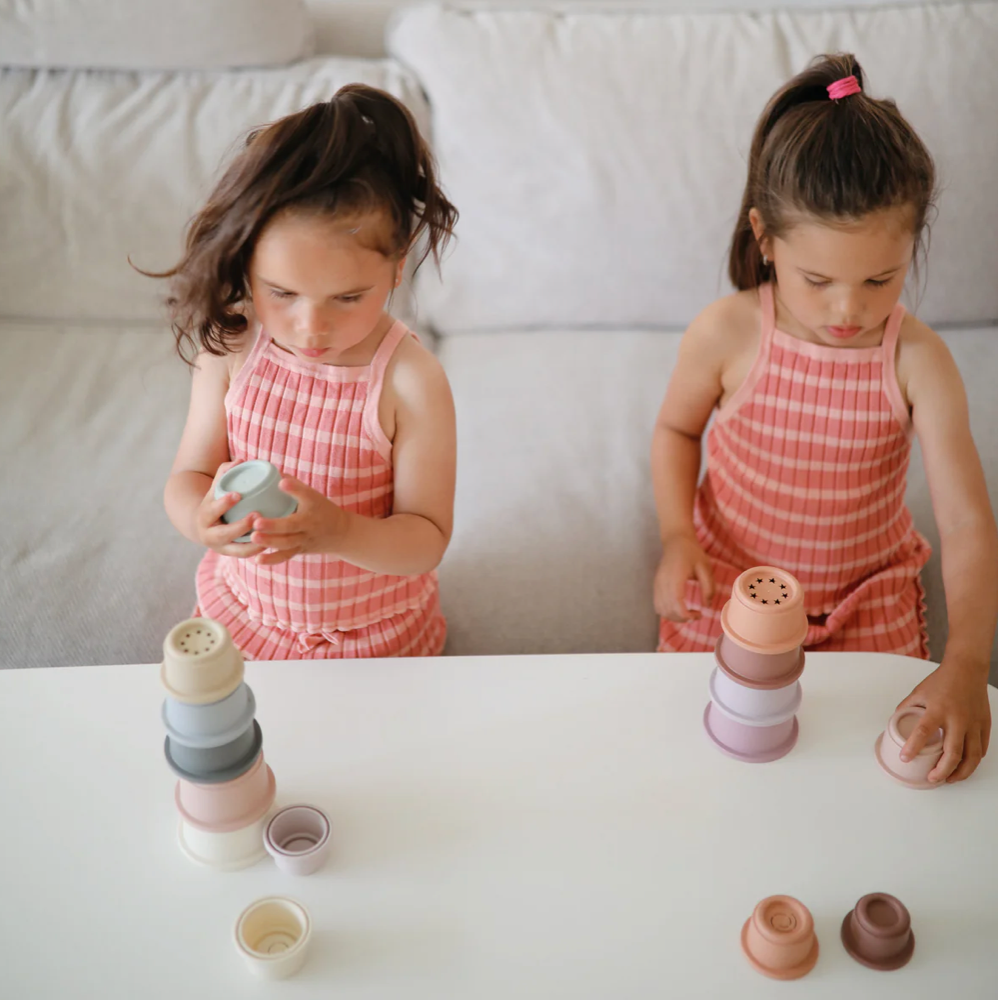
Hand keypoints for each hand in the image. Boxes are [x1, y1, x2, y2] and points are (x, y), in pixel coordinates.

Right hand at [195, 462, 265, 558]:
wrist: (204, 527)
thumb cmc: (215, 502)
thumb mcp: (215, 489)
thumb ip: (225, 474)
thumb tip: (240, 460)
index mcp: (204, 516)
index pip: (211, 510)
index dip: (223, 503)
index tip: (238, 494)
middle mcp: (209, 535)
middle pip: (224, 534)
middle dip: (240, 526)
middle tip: (257, 515)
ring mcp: (220, 548)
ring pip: (237, 550)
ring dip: (253, 544)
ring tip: (269, 534)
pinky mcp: (231, 554)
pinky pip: (245, 555)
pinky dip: (257, 551)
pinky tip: (272, 544)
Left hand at [248, 475, 346, 565]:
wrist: (341, 533)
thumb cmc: (322, 509)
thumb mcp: (313, 495)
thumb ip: (294, 485)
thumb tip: (272, 471)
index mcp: (313, 506)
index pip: (306, 495)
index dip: (295, 489)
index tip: (282, 482)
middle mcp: (309, 524)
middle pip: (292, 526)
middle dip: (274, 525)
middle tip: (256, 522)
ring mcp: (304, 539)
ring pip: (287, 543)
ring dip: (270, 541)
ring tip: (253, 537)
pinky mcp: (300, 550)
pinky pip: (286, 556)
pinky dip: (272, 559)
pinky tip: (257, 559)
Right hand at [654, 532, 715, 621]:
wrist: (676, 541)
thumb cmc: (692, 553)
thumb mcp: (705, 568)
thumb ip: (708, 587)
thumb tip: (707, 606)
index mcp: (675, 577)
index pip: (676, 603)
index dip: (686, 615)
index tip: (699, 615)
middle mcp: (663, 582)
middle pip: (667, 610)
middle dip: (682, 618)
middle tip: (696, 616)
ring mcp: (657, 584)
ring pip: (661, 610)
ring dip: (674, 617)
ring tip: (688, 614)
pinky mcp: (655, 585)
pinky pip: (657, 604)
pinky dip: (667, 612)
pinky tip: (678, 609)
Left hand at [897, 657, 991, 782]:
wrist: (967, 669)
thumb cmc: (942, 680)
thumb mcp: (919, 692)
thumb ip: (907, 708)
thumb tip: (895, 723)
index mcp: (937, 709)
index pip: (923, 732)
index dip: (913, 747)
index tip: (905, 758)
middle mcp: (957, 719)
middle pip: (952, 753)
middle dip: (942, 770)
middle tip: (932, 778)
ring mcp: (973, 724)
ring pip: (971, 756)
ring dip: (961, 772)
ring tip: (950, 779)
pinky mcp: (984, 725)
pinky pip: (981, 748)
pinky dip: (974, 760)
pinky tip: (965, 765)